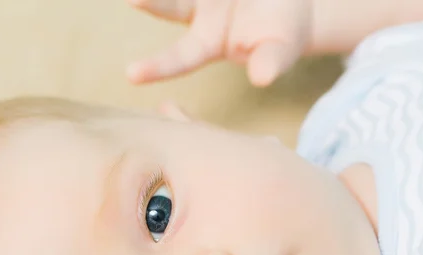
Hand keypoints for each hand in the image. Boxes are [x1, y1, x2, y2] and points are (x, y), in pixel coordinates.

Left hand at [127, 0, 312, 86]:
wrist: (291, 3)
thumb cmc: (283, 33)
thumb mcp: (281, 50)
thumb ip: (271, 62)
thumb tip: (263, 78)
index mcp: (207, 43)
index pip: (179, 59)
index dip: (157, 68)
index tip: (131, 75)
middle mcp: (195, 12)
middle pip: (168, 6)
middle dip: (148, 0)